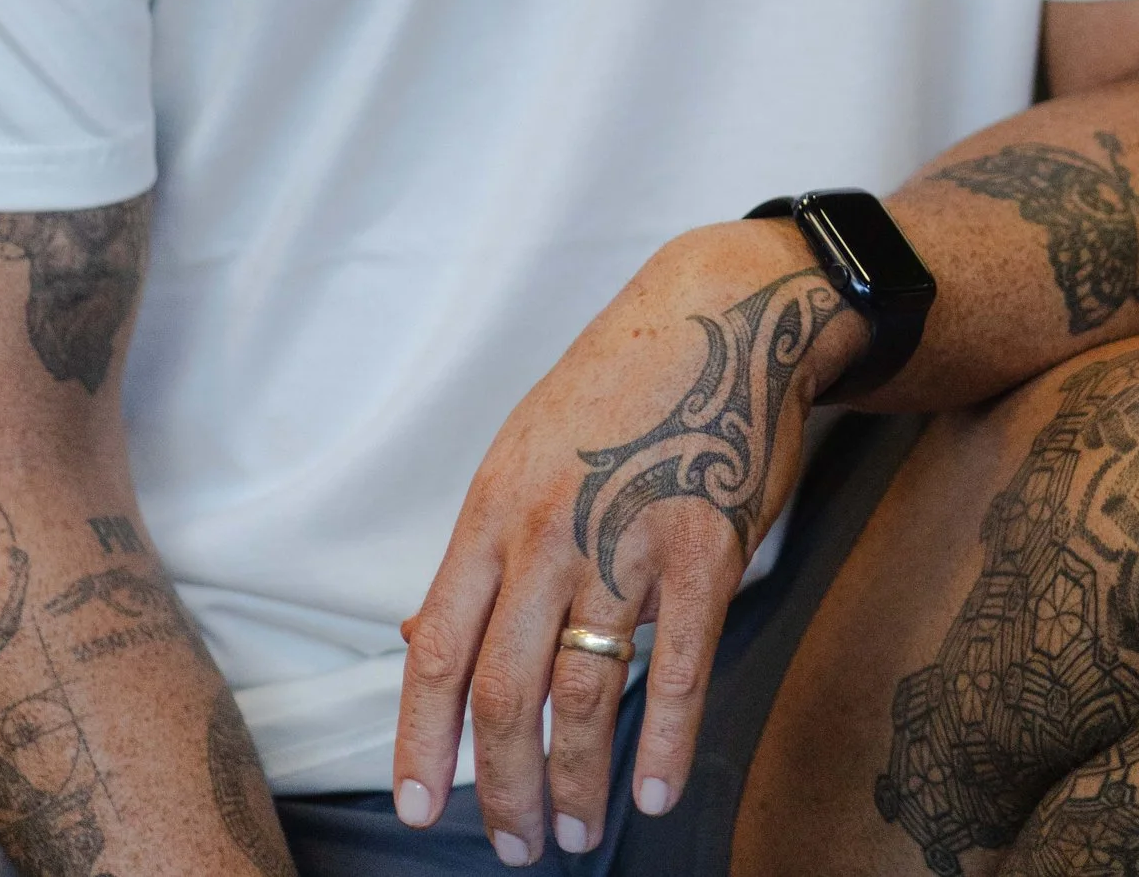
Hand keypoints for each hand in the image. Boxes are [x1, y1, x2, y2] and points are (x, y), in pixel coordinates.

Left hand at [393, 222, 858, 858]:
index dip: (423, 740)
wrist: (720, 314)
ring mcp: (630, 540)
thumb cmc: (616, 393)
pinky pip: (678, 668)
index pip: (440, 648)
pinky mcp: (708, 549)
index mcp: (495, 509)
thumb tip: (424, 645)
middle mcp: (551, 530)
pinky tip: (654, 788)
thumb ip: (484, 554)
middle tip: (517, 844)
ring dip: (579, 780)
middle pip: (508, 691)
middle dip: (505, 786)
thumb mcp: (524, 455)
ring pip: (587, 693)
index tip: (418, 808)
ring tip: (581, 831)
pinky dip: (664, 743)